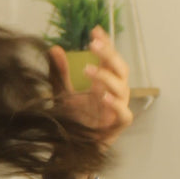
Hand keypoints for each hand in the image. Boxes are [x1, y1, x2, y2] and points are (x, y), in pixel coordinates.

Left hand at [48, 26, 132, 145]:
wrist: (69, 148)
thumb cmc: (72, 120)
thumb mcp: (62, 92)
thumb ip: (59, 72)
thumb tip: (54, 48)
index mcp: (104, 83)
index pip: (109, 58)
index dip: (106, 44)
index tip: (95, 30)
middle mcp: (114, 93)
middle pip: (120, 68)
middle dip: (109, 54)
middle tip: (93, 44)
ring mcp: (117, 109)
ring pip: (123, 88)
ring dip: (106, 77)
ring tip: (88, 70)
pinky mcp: (117, 126)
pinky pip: (124, 114)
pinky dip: (116, 105)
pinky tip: (103, 97)